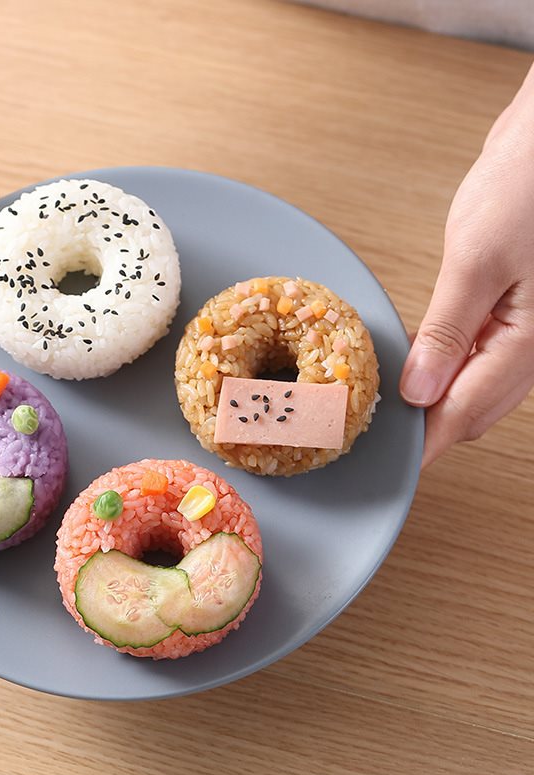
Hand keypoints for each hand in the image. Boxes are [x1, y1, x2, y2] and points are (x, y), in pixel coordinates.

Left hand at [400, 63, 533, 466]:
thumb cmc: (531, 182)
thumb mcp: (479, 259)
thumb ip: (450, 331)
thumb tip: (422, 390)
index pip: (471, 409)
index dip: (430, 440)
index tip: (397, 461)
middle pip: (479, 405)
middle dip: (434, 424)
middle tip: (385, 433)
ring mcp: (529, 327)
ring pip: (482, 384)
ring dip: (441, 397)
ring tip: (395, 404)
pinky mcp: (518, 307)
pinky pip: (484, 354)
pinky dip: (451, 366)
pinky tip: (423, 363)